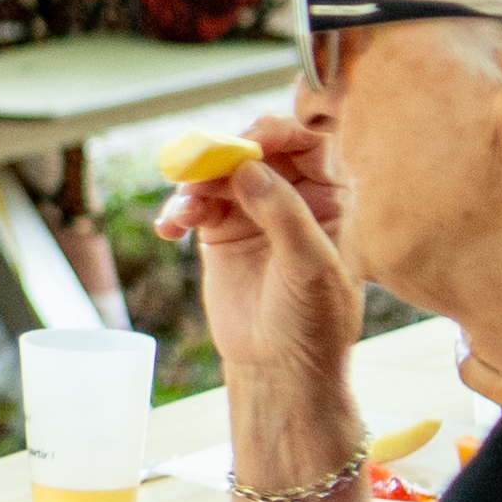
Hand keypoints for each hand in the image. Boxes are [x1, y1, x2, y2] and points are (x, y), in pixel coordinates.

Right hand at [160, 114, 363, 405]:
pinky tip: (169, 228)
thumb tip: (247, 166)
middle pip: (256, 148)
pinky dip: (178, 209)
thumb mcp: (310, 266)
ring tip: (184, 210)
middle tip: (199, 167)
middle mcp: (294, 194)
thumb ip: (284, 213)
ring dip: (195, 183)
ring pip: (220, 172)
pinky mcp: (221, 231)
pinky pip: (195, 204)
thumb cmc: (313, 320)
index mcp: (331, 194)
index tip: (244, 145)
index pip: (307, 140)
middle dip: (224, 153)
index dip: (275, 133)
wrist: (280, 368)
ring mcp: (255, 210)